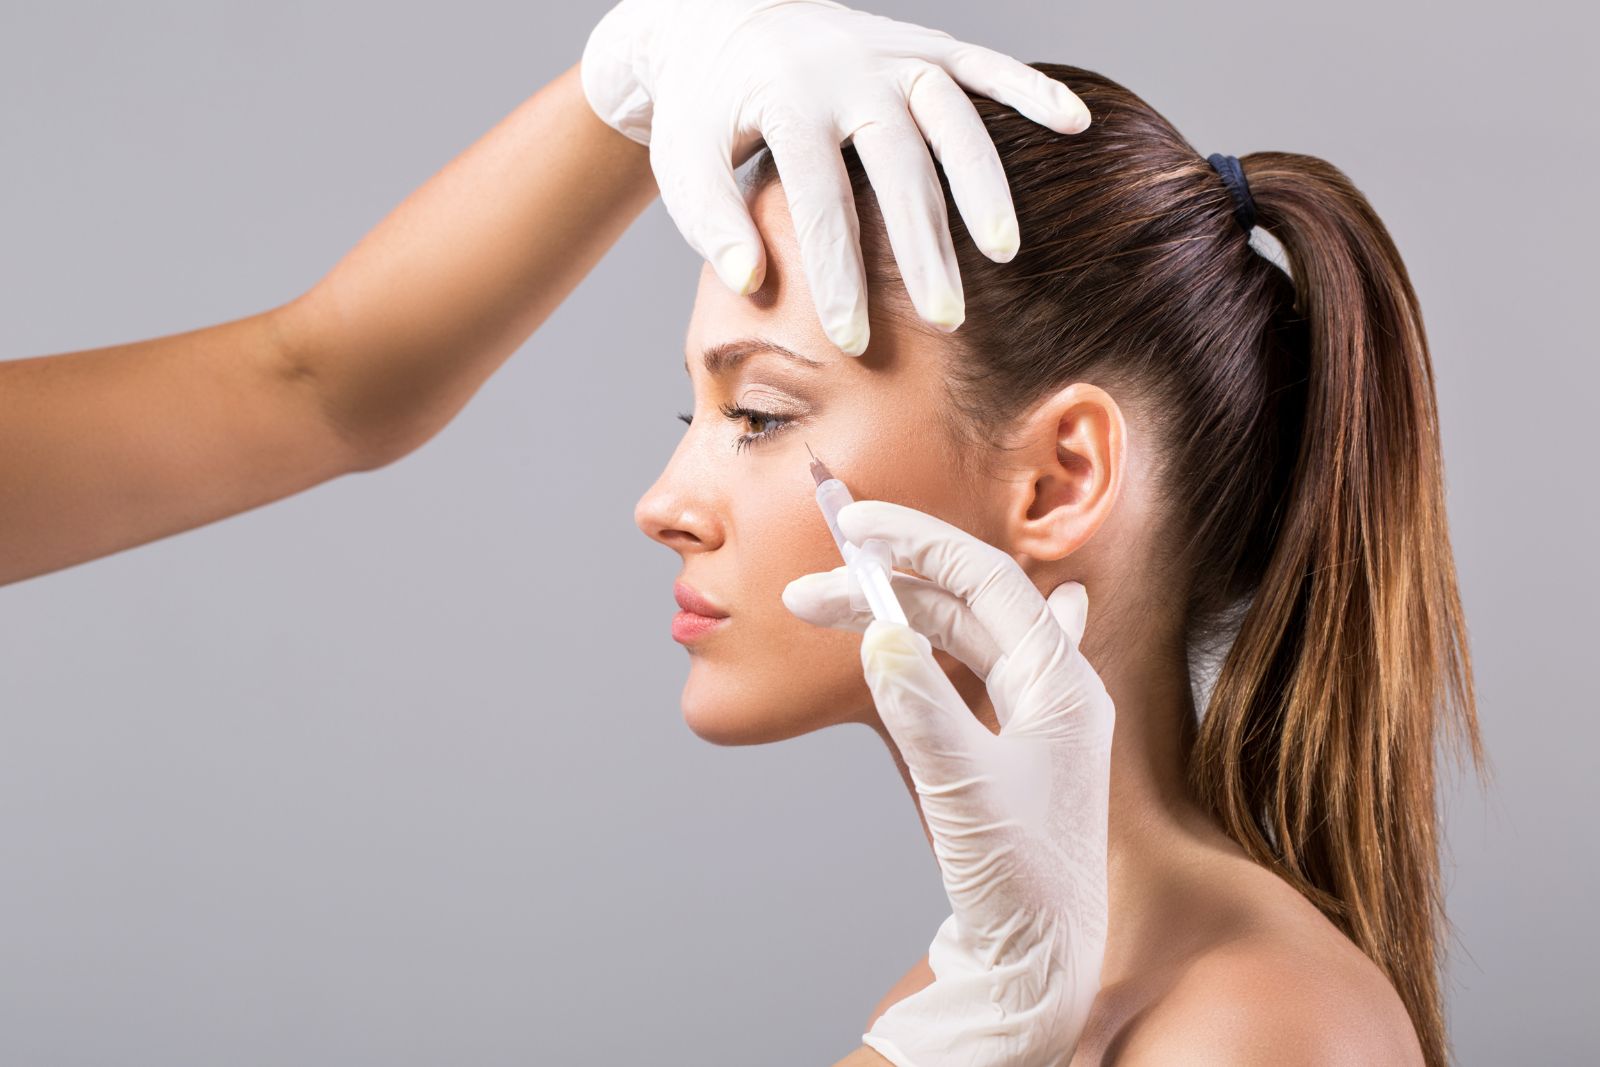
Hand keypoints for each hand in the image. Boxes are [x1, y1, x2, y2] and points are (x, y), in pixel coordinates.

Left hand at [579, 0, 1090, 354]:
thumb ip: (711, 221)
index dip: (837, 272)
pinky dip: (1032, 88)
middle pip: (898, 165)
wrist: (723, 21)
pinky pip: (986, 63)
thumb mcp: (686, 161)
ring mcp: (893, 55)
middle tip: (945, 320)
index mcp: (787, 102)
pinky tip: (1074, 123)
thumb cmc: (708, 113)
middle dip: (923, 246)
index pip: (819, 197)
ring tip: (1005, 253)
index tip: (853, 339)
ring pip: (953, 117)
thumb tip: (748, 282)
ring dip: (984, 183)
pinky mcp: (924, 44)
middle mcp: (849, 72)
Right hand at [782, 500, 1114, 1065]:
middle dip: (885, 588)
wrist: (1041, 958)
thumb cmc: (1018, 880)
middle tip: (808, 592)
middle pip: (963, 605)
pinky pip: (977, 664)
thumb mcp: (961, 787)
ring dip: (896, 615)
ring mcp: (1036, 713)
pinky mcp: (1013, 740)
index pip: (988, 579)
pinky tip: (945, 607)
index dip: (920, 541)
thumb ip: (921, 706)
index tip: (856, 523)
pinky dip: (941, 633)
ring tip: (826, 609)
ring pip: (961, 634)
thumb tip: (880, 632)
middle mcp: (1056, 686)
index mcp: (1062, 684)